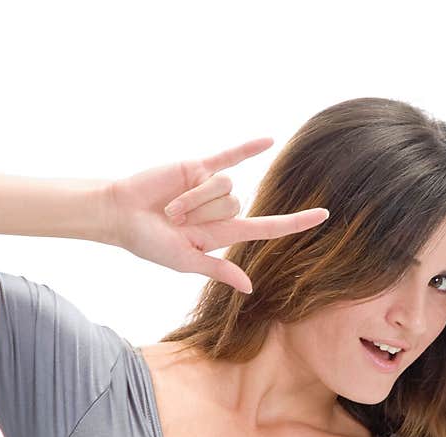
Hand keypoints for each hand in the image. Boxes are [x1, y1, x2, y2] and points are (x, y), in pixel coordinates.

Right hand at [103, 137, 328, 293]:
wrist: (120, 214)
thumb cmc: (149, 243)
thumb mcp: (185, 261)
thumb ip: (218, 269)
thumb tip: (251, 288)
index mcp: (222, 235)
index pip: (268, 227)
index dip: (296, 222)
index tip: (325, 215)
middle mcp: (221, 210)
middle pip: (238, 204)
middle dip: (204, 212)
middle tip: (174, 221)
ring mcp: (212, 186)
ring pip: (226, 185)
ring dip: (195, 197)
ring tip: (170, 206)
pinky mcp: (199, 166)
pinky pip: (229, 156)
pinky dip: (249, 148)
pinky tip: (271, 140)